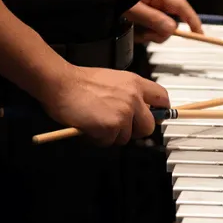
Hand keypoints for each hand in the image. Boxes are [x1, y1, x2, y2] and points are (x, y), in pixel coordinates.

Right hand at [42, 65, 168, 145]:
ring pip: (127, 137)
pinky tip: (90, 126)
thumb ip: (129, 94)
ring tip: (97, 121)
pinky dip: (98, 138)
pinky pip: (109, 142)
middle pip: (149, 127)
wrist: (60, 83)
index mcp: (135, 83)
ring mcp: (124, 113)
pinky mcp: (111, 126)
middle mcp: (133, 98)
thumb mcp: (113, 80)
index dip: (160, 111)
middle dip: (134, 131)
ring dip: (112, 135)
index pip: (162, 98)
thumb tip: (138, 109)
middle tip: (119, 127)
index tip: (156, 117)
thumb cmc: (80, 82)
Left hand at [126, 0, 202, 42]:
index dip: (192, 21)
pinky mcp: (141, 11)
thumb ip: (154, 19)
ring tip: (136, 33)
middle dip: (161, 31)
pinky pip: (149, 25)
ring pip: (160, 25)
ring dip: (150, 33)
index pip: (182, 7)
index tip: (199, 35)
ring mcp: (149, 4)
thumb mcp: (133, 9)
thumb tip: (173, 29)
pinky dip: (143, 32)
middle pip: (171, 19)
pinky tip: (133, 31)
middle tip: (147, 36)